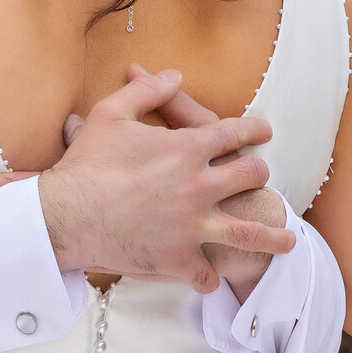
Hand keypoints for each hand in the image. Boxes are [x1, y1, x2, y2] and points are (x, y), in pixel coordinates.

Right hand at [26, 68, 294, 292]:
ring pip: (250, 233)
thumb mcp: (111, 114)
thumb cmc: (86, 164)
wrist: (65, 214)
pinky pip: (206, 273)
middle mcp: (200, 186)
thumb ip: (146, 91)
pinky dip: (209, 277)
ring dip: (272, 236)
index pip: (235, 132)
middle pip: (250, 175)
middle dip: (258, 172)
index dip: (254, 127)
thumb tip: (173, 75)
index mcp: (187, 148)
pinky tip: (212, 277)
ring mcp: (193, 226)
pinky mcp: (178, 258)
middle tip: (259, 175)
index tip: (264, 129)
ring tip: (287, 240)